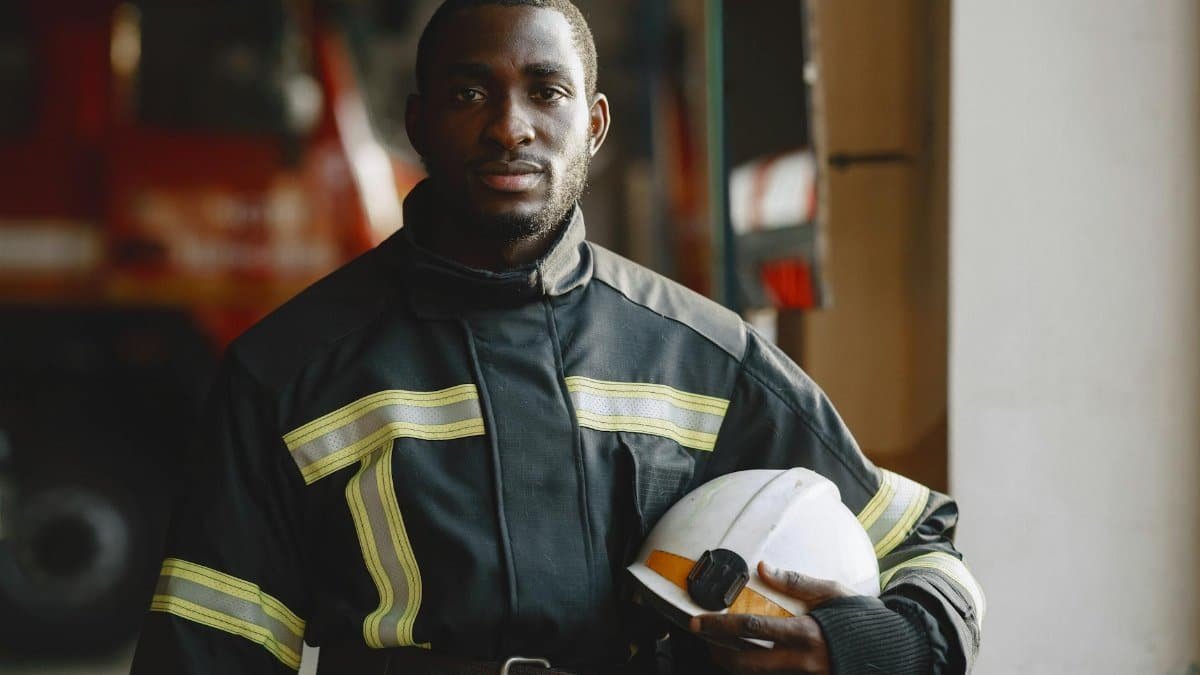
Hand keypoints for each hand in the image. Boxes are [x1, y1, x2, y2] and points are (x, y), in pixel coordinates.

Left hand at [689, 561, 857, 674]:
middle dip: (718, 652)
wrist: (894, 651)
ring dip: (733, 662)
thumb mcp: (833, 592)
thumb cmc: (864, 619)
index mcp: (805, 633)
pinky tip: (747, 656)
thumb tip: (764, 568)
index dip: (721, 626)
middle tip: (703, 638)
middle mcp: (801, 661)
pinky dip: (756, 668)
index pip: (753, 629)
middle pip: (746, 662)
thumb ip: (797, 582)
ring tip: (719, 646)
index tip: (700, 620)